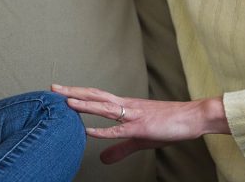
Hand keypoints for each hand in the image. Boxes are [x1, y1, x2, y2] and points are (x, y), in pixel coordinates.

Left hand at [52, 84, 226, 163]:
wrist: (191, 118)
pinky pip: (118, 129)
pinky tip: (88, 131)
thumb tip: (102, 158)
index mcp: (125, 105)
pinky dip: (102, 130)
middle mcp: (126, 105)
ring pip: (104, 107)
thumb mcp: (139, 140)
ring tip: (66, 101)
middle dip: (74, 91)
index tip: (60, 90)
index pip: (97, 95)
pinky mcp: (141, 127)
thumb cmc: (167, 125)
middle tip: (53, 87)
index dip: (78, 92)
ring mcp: (133, 114)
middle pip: (95, 95)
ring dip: (85, 104)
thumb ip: (119, 148)